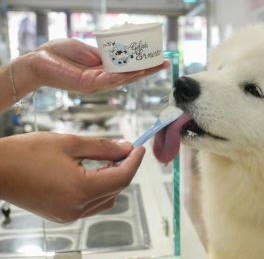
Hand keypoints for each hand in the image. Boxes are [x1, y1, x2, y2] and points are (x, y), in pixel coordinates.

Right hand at [0, 132, 144, 222]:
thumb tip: (126, 148)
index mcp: (81, 190)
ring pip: (106, 200)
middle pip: (116, 190)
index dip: (134, 162)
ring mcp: (68, 216)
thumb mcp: (70, 143)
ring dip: (112, 181)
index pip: (121, 178)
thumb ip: (103, 147)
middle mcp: (77, 208)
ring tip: (108, 160)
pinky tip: (93, 172)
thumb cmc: (27, 153)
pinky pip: (91, 205)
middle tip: (124, 150)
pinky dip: (98, 189)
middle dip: (124, 169)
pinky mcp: (61, 216)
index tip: (139, 148)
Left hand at [30, 38, 169, 92]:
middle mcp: (103, 79)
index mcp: (103, 70)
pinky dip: (125, 75)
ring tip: (157, 65)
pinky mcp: (89, 84)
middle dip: (148, 69)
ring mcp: (97, 83)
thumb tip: (118, 51)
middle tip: (164, 63)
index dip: (143, 65)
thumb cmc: (59, 53)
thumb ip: (102, 53)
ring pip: (124, 78)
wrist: (38, 60)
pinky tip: (137, 70)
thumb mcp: (87, 49)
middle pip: (130, 75)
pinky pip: (111, 78)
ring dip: (142, 72)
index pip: (127, 69)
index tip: (157, 59)